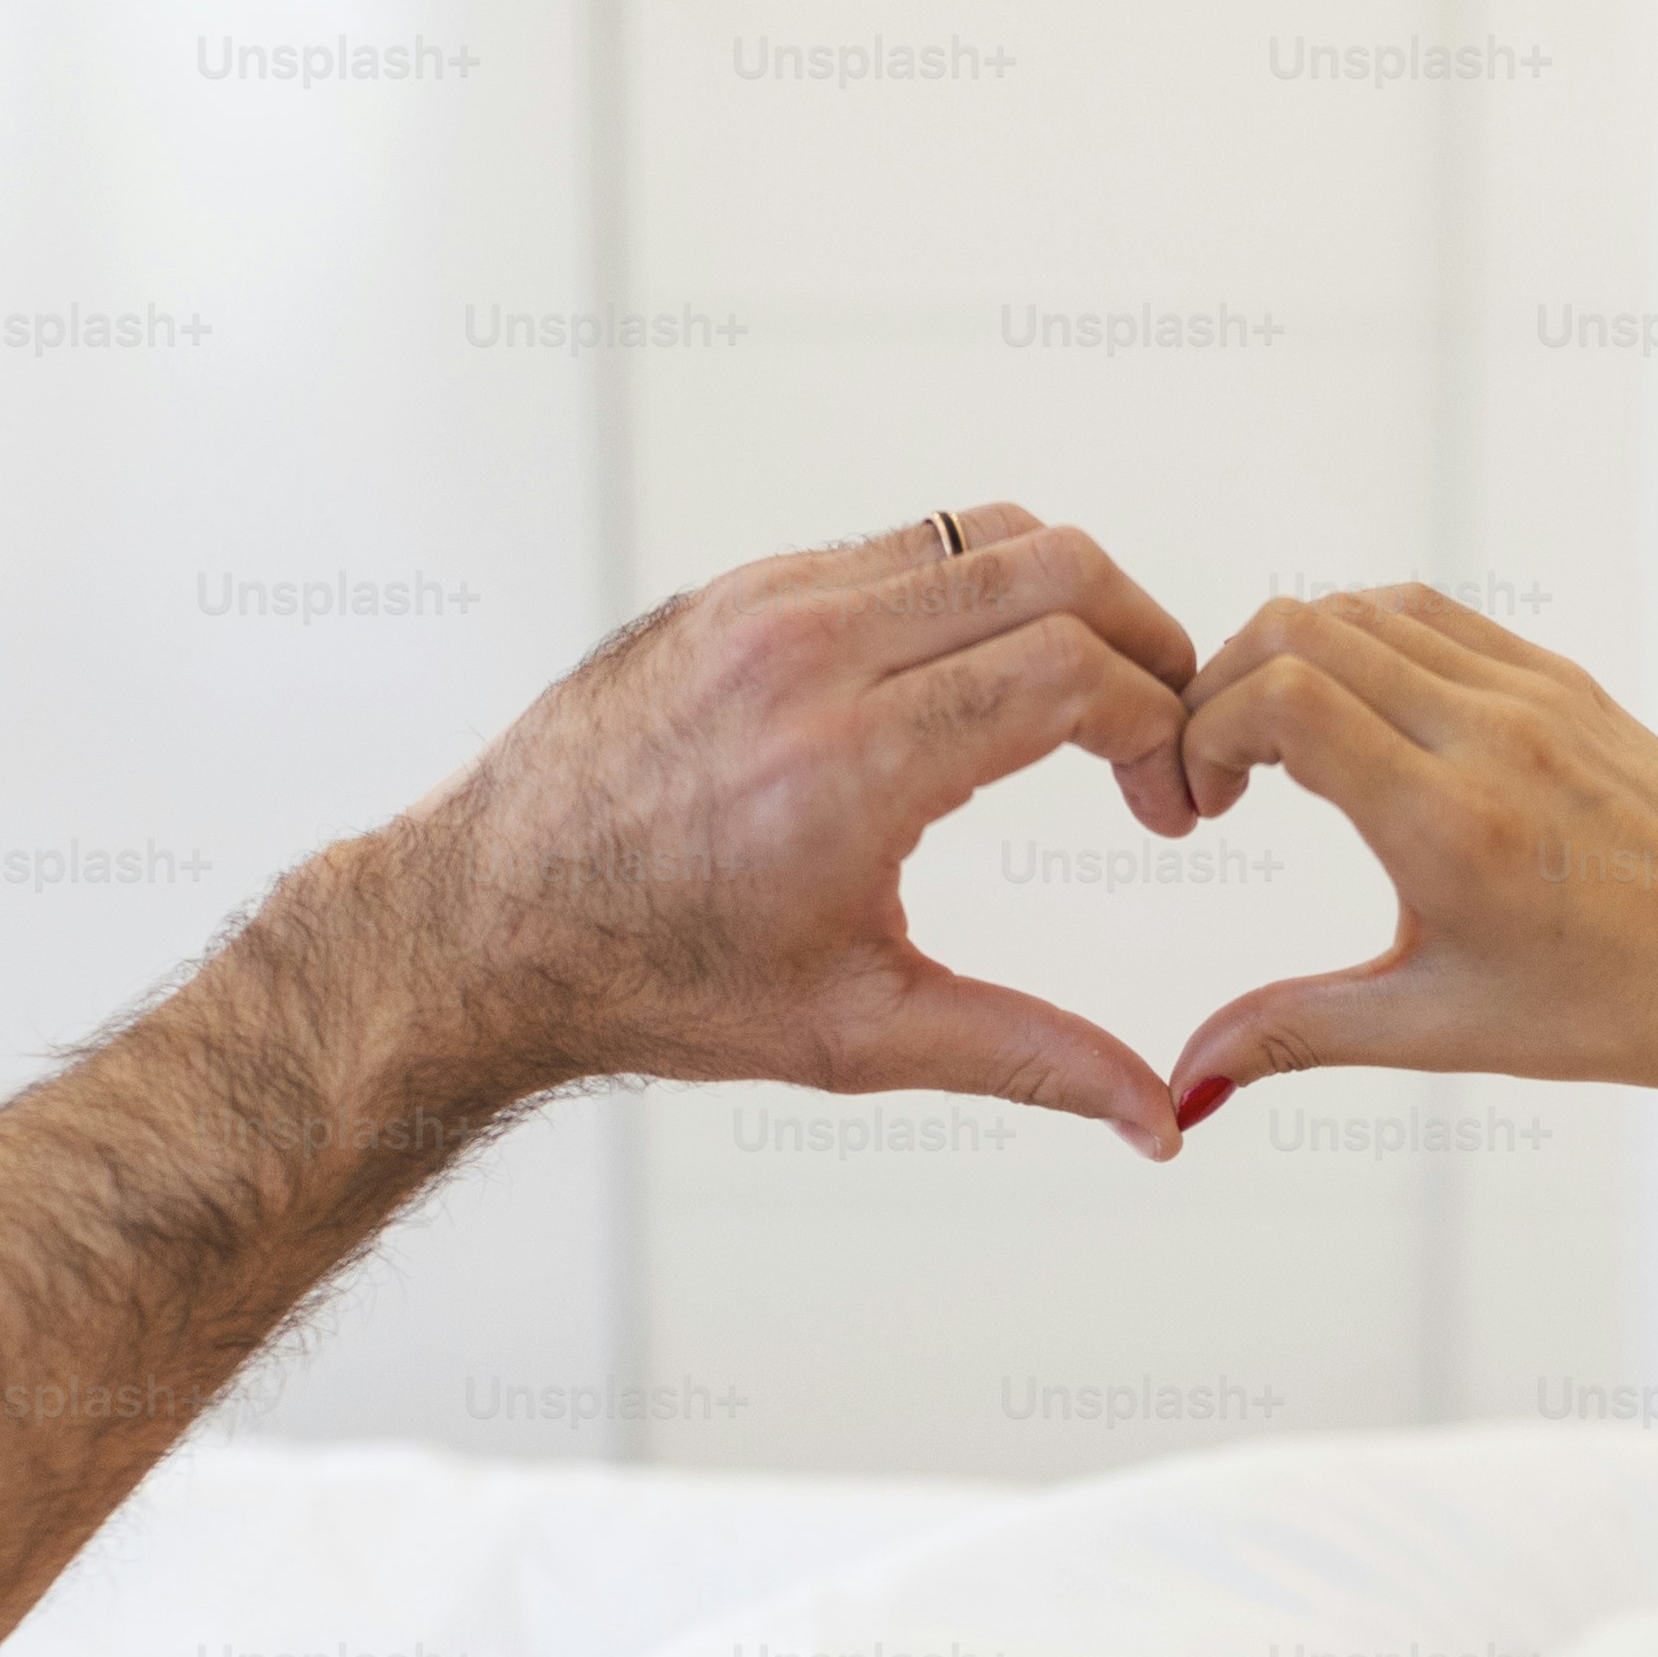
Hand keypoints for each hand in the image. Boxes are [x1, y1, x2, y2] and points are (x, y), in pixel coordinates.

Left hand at [400, 510, 1210, 1151]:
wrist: (489, 925)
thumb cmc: (659, 982)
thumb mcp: (862, 1035)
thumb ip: (1029, 1059)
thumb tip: (1164, 1123)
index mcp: (850, 765)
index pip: (1072, 671)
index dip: (1159, 728)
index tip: (1168, 806)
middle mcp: (808, 654)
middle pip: (1053, 568)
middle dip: (1147, 643)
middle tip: (1162, 736)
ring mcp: (764, 601)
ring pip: (982, 533)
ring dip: (1068, 602)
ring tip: (1088, 702)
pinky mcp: (735, 587)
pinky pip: (900, 546)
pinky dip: (976, 594)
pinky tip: (981, 686)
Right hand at [1157, 587, 1657, 1124]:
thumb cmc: (1614, 1008)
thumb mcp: (1439, 1028)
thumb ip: (1296, 1035)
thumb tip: (1185, 1086)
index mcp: (1449, 822)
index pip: (1283, 698)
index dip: (1206, 731)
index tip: (1203, 805)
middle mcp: (1489, 733)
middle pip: (1304, 628)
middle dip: (1224, 686)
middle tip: (1219, 774)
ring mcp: (1533, 692)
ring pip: (1365, 607)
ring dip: (1291, 655)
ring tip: (1277, 747)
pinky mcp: (1563, 679)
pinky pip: (1433, 616)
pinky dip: (1364, 640)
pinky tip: (1355, 716)